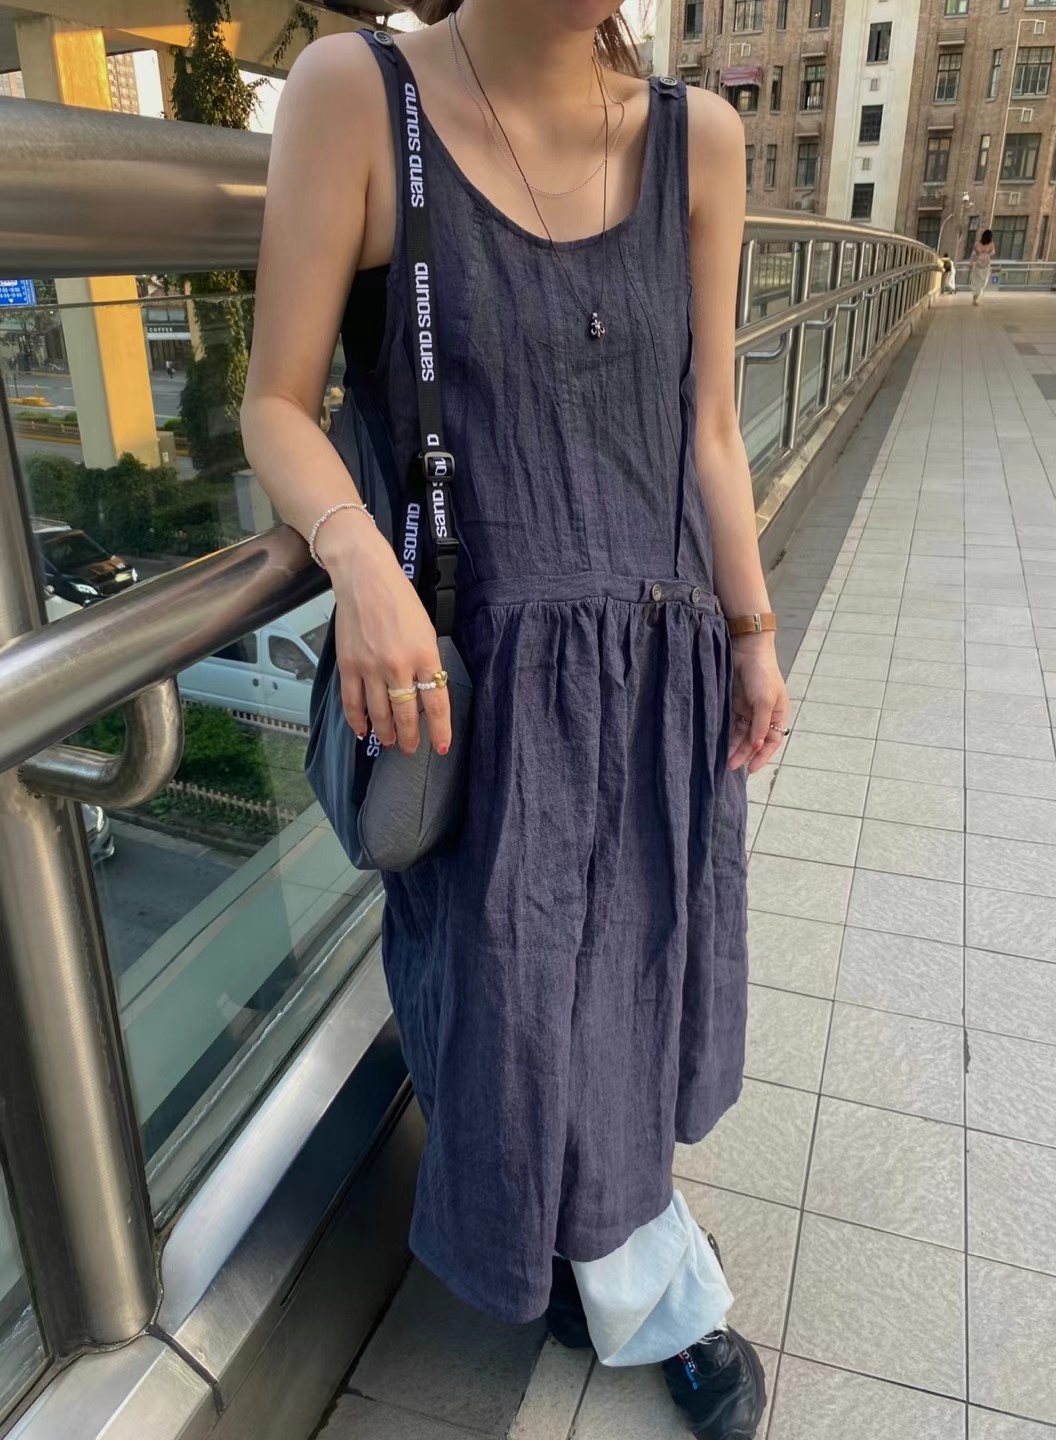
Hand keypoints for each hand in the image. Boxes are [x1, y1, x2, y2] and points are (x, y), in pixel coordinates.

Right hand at [316, 510, 451, 756]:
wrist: (365, 577)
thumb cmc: (399, 598)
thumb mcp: (426, 629)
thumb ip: (426, 661)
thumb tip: (425, 691)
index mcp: (425, 655)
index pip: (437, 704)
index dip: (440, 731)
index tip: (441, 747)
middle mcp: (398, 666)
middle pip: (407, 715)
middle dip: (410, 738)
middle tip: (410, 750)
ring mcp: (371, 667)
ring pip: (379, 714)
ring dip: (385, 733)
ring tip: (388, 743)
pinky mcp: (349, 665)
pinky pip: (352, 702)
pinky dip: (356, 720)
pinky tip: (362, 731)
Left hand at [728, 632, 788, 773]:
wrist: (746, 649)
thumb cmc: (762, 674)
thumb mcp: (765, 701)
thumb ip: (761, 725)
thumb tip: (756, 747)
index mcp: (777, 714)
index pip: (771, 741)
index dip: (762, 756)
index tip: (751, 769)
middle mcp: (763, 714)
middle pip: (753, 740)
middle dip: (743, 754)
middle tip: (731, 768)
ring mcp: (747, 709)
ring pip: (740, 734)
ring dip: (733, 747)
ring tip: (723, 761)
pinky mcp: (733, 703)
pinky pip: (729, 724)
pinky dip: (725, 735)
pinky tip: (717, 744)